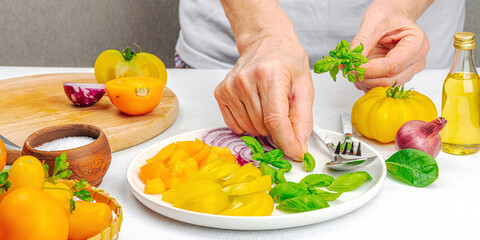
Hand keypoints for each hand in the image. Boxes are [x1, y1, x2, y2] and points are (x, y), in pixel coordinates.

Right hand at [214, 34, 313, 160]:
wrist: (265, 42)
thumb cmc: (286, 61)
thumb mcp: (304, 86)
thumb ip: (303, 118)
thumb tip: (299, 145)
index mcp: (270, 75)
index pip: (275, 120)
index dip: (286, 142)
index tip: (295, 153)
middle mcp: (246, 80)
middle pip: (262, 127)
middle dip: (277, 130)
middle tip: (283, 113)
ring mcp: (231, 87)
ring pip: (249, 129)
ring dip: (262, 127)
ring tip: (269, 106)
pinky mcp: (221, 93)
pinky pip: (236, 125)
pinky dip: (248, 124)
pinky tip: (256, 108)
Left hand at [351, 0, 430, 91]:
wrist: (393, 16)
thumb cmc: (388, 15)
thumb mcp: (373, 22)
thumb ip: (362, 42)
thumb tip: (351, 61)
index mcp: (416, 43)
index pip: (393, 65)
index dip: (371, 70)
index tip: (352, 68)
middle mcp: (416, 61)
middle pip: (390, 80)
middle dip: (366, 78)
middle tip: (348, 69)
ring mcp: (408, 70)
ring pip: (385, 85)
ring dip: (365, 81)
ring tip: (351, 69)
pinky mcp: (398, 75)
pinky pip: (381, 85)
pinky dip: (367, 82)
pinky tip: (358, 73)